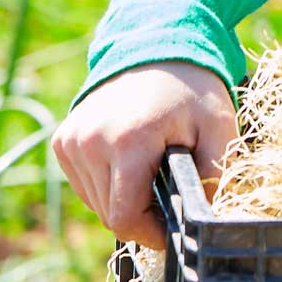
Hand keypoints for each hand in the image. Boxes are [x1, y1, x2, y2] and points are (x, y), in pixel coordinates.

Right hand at [51, 59, 240, 252]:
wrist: (157, 46)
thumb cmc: (192, 92)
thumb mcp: (219, 128)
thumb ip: (213, 177)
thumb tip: (202, 223)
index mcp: (128, 141)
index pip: (125, 218)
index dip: (152, 234)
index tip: (174, 228)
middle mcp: (90, 141)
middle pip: (111, 214)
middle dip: (143, 215)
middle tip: (169, 190)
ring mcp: (71, 140)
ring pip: (96, 204)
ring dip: (124, 199)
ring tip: (151, 167)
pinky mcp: (62, 140)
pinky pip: (85, 185)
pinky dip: (107, 185)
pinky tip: (129, 160)